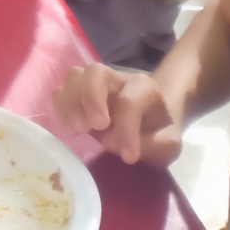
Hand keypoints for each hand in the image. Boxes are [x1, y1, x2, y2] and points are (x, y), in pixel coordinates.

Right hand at [50, 63, 182, 167]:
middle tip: (94, 128)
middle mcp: (117, 79)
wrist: (153, 119)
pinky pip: (60, 91)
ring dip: (71, 104)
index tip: (129, 158)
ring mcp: (95, 84)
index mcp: (144, 88)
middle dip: (91, 99)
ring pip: (74, 76)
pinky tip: (72, 129)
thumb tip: (110, 142)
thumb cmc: (159, 131)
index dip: (126, 131)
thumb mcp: (168, 144)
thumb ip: (151, 145)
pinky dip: (61, 110)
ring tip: (80, 131)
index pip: (130, 101)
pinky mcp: (79, 94)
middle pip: (95, 72)